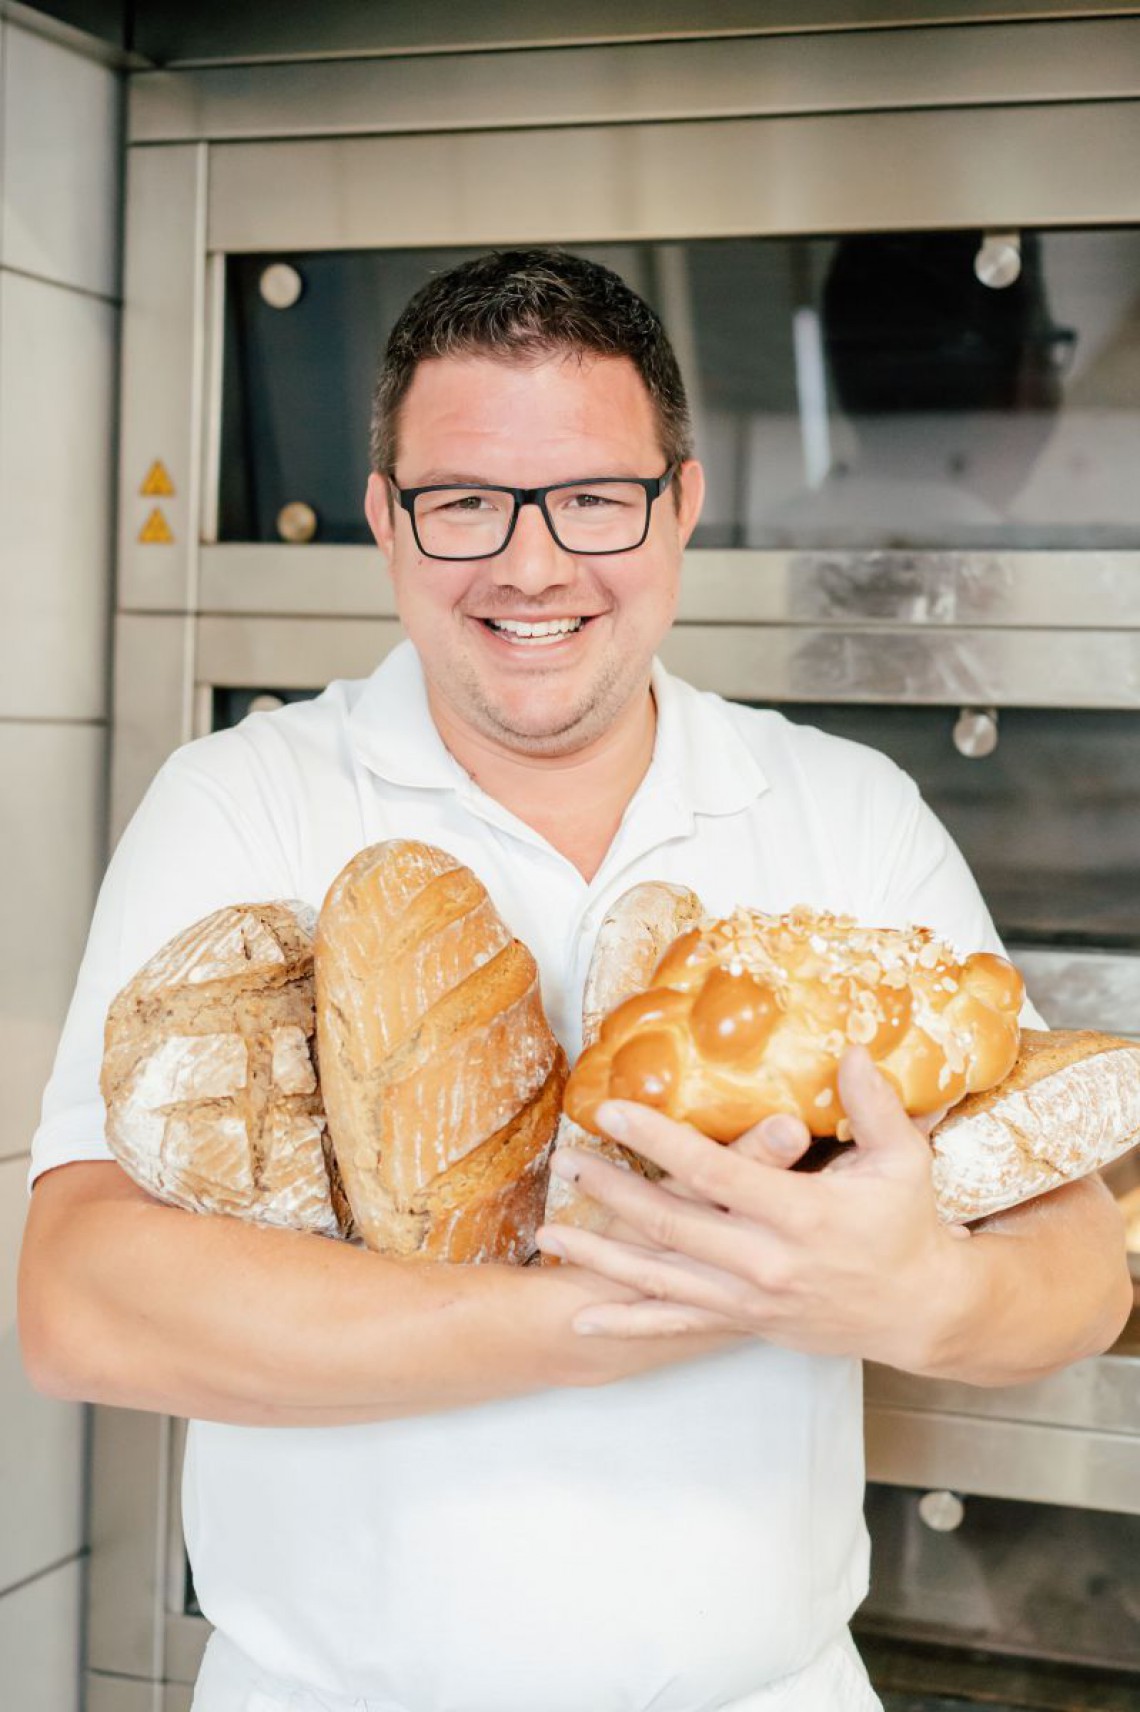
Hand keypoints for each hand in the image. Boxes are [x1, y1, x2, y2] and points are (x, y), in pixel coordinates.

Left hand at [535, 1048, 973, 1369]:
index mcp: (800, 1214)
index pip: (714, 1172)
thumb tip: (848, 1049)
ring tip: (551, 1231)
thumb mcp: (903, 1160)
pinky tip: (583, 1315)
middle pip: (673, 1224)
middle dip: (614, 1192)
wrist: (919, 1312)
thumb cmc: (908, 1228)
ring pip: (662, 1277)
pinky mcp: (744, 1323)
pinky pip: (675, 1326)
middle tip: (569, 1159)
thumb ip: (874, 1104)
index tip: (615, 1112)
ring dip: (602, 1255)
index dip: (660, 1141)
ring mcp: (749, 1300)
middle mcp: (765, 1262)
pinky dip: (627, 1322)